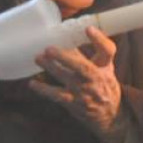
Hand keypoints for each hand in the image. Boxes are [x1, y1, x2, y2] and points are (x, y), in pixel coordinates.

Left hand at [29, 26, 123, 142]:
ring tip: (38, 58)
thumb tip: (78, 31)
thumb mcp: (106, 67)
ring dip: (51, 68)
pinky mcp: (73, 102)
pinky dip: (44, 90)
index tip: (87, 28)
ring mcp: (84, 92)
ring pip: (67, 79)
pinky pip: (56, 96)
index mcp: (105, 66)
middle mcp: (96, 78)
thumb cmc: (104, 84)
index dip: (99, 39)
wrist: (110, 114)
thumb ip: (96, 51)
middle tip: (49, 48)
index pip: (107, 51)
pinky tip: (32, 83)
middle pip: (82, 67)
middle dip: (65, 57)